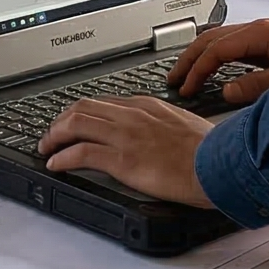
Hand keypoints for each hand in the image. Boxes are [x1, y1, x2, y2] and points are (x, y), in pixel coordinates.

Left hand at [37, 98, 215, 205]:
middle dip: (60, 120)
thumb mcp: (185, 126)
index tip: (72, 122)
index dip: (81, 112)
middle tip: (51, 134)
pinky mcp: (124, 159)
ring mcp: (126, 136)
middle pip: (82, 108)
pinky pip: (81, 153)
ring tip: (46, 148)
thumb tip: (155, 135)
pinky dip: (62, 158)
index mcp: (148, 106)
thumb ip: (164, 125)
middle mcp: (133, 115)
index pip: (104, 102)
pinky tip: (55, 164)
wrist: (221, 165)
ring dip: (54, 136)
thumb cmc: (212, 152)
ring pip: (75, 125)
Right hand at [168, 19, 268, 105]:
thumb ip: (257, 85)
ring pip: (219, 41)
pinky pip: (232, 48)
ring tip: (185, 75)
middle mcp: (258, 30)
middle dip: (188, 59)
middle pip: (210, 39)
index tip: (186, 88)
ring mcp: (263, 35)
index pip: (215, 50)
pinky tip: (213, 70)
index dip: (197, 70)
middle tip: (172, 79)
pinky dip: (215, 58)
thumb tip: (227, 91)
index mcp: (259, 33)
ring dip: (199, 57)